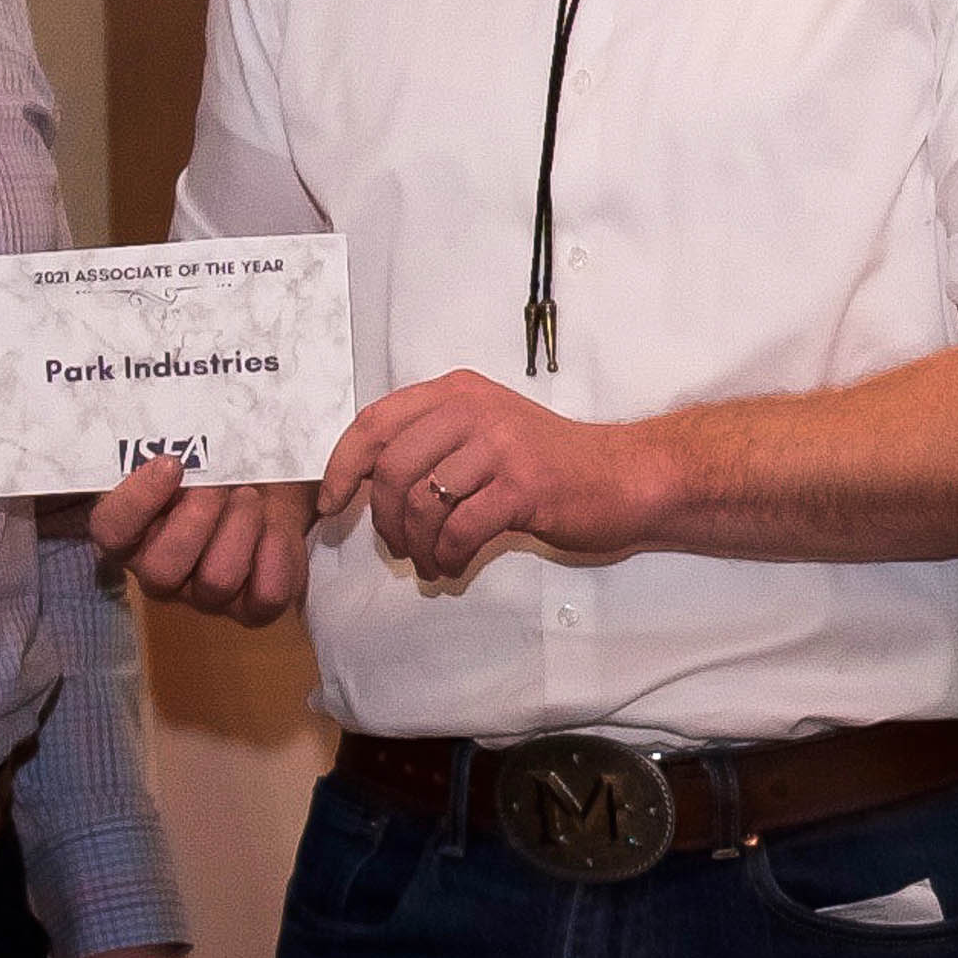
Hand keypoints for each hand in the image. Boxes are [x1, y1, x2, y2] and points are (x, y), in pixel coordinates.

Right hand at [86, 457, 318, 622]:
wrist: (279, 478)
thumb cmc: (228, 455)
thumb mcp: (204, 434)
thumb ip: (180, 431)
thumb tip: (171, 437)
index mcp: (133, 526)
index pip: (111, 531)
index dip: (137, 501)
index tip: (172, 464)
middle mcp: (161, 568)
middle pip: (161, 573)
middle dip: (198, 520)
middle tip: (224, 485)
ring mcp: (205, 593)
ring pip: (216, 583)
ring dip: (241, 531)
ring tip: (252, 499)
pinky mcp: (252, 605)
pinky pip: (265, 598)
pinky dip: (277, 557)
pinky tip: (278, 528)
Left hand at [325, 372, 672, 582]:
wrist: (626, 476)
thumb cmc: (550, 463)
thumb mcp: (485, 432)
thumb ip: (433, 442)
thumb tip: (365, 483)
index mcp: (457, 392)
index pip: (375, 422)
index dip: (340, 465)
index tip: (330, 503)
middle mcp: (474, 409)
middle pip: (391, 469)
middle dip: (383, 519)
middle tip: (399, 548)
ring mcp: (500, 445)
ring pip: (421, 503)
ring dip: (417, 546)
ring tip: (431, 563)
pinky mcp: (522, 485)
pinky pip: (459, 530)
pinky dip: (449, 556)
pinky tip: (455, 565)